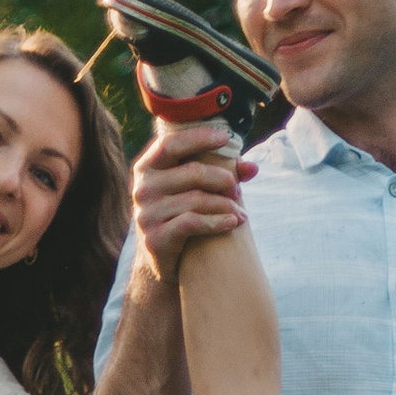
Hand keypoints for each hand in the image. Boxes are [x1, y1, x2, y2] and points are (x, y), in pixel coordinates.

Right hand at [131, 116, 256, 276]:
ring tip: (241, 213)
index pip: (171, 144)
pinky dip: (217, 222)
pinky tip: (233, 223)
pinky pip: (192, 222)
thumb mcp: (194, 187)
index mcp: (147, 167)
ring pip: (196, 200)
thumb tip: (252, 168)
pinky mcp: (155, 238)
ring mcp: (146, 214)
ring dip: (225, 205)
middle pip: (192, 172)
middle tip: (237, 189)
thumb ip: (221, 172)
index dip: (199, 138)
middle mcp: (143, 188)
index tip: (226, 138)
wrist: (162, 256)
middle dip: (222, 179)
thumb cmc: (182, 212)